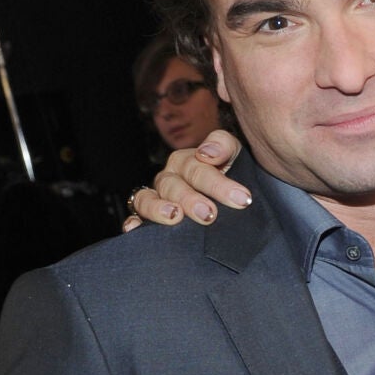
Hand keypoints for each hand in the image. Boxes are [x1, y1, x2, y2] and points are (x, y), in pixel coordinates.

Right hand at [123, 129, 250, 231]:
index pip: (197, 167)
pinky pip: (134, 218)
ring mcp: (156, 198)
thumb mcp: (234, 155)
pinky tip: (134, 229)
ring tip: (174, 217)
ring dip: (158, 208)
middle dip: (192, 200)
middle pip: (174, 186)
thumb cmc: (232, 175)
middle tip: (210, 215)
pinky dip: (133, 223)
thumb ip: (224, 145)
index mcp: (187, 161)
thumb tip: (207, 152)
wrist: (229, 201)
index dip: (218, 184)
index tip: (241, 199)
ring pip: (147, 199)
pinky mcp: (147, 218)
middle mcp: (169, 178)